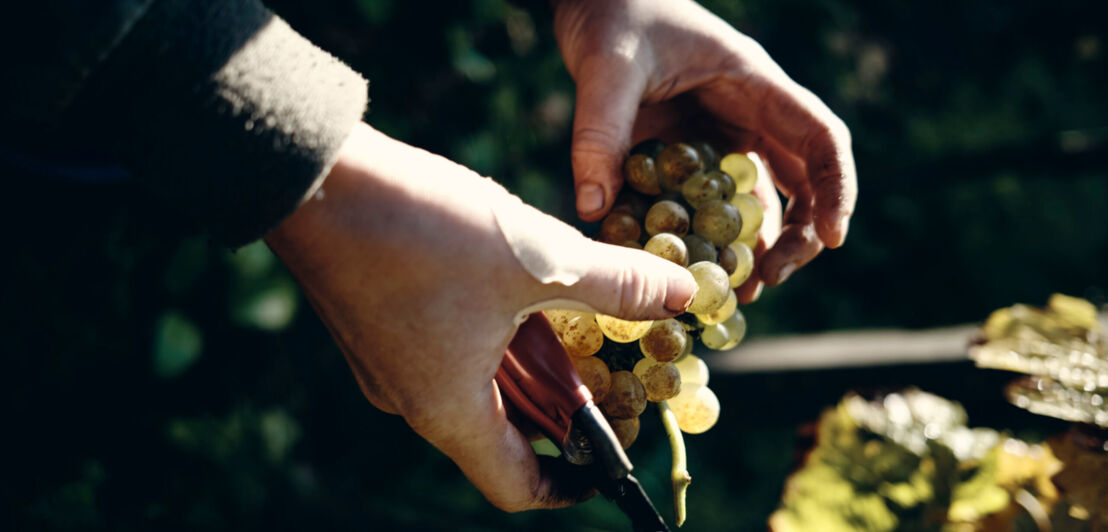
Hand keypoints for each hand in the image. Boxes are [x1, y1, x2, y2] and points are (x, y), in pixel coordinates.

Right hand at [265, 123, 694, 510]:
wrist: (315, 175)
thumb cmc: (425, 230)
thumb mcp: (538, 259)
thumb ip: (616, 283)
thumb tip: (682, 294)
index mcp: (449, 412)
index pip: (517, 487)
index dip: (572, 484)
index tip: (614, 452)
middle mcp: (412, 401)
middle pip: (501, 437)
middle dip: (560, 412)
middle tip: (606, 374)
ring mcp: (387, 363)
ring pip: (475, 388)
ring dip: (526, 366)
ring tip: (567, 318)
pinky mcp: (376, 324)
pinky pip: (446, 352)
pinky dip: (491, 337)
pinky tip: (513, 282)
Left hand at [553, 0, 856, 301]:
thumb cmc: (613, 15)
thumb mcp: (606, 67)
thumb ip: (600, 132)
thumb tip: (595, 208)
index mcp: (753, 84)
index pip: (819, 138)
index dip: (835, 188)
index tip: (831, 238)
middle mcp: (747, 113)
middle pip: (799, 181)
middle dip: (795, 236)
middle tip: (765, 282)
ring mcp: (719, 134)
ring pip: (755, 200)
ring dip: (749, 247)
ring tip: (728, 294)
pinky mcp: (689, 151)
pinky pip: (708, 201)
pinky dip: (703, 236)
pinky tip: (684, 268)